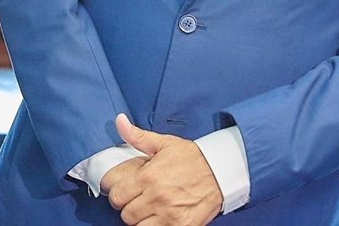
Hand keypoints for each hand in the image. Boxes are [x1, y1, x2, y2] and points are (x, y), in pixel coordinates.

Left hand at [106, 114, 221, 225]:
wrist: (222, 171)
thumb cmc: (193, 158)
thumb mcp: (165, 143)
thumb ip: (137, 136)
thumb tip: (119, 121)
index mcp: (148, 177)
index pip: (116, 195)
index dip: (117, 192)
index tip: (122, 189)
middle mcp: (156, 197)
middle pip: (125, 213)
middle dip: (128, 206)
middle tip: (137, 199)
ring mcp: (168, 215)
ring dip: (140, 219)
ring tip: (149, 209)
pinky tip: (160, 217)